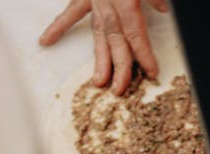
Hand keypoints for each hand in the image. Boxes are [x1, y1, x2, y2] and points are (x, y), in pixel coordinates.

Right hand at [40, 0, 167, 94]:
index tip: (152, 72)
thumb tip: (163, 8)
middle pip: (115, 39)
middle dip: (120, 65)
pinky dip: (58, 27)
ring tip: (98, 82)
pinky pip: (71, 11)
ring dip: (98, 58)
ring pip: (97, 33)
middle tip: (121, 89)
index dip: (144, 54)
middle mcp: (107, 1)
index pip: (136, 32)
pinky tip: (45, 41)